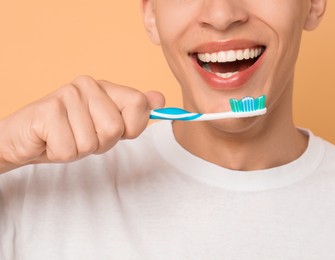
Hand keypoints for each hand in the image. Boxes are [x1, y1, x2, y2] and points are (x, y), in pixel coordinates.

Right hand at [0, 75, 164, 172]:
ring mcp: (66, 95)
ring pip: (92, 143)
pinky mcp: (47, 111)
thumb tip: (160, 99)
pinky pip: (70, 150)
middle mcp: (86, 85)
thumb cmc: (69, 134)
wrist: (25, 140)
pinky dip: (61, 155)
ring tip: (65, 137)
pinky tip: (51, 141)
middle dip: (101, 144)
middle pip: (115, 129)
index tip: (116, 131)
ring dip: (79, 150)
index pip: (139, 104)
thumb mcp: (106, 126)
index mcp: (105, 87)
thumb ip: (134, 112)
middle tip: (81, 137)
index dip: (131, 127)